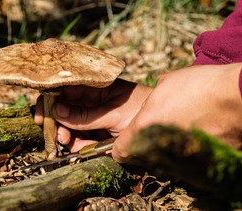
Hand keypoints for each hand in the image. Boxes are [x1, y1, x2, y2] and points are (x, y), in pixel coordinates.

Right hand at [34, 78, 151, 151]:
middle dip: (57, 121)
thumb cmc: (145, 113)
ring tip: (69, 142)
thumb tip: (57, 111)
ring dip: (66, 135)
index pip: (65, 88)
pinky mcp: (97, 133)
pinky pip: (80, 138)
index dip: (51, 99)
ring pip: (69, 125)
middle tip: (57, 134)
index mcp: (95, 87)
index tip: (42, 114)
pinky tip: (80, 148)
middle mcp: (91, 100)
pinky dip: (77, 145)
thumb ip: (85, 115)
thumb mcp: (114, 114)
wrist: (168, 129)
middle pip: (64, 108)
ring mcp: (94, 117)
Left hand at [113, 63, 241, 162]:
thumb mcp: (165, 84)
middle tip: (156, 131)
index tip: (125, 141)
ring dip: (166, 148)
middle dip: (145, 146)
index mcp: (142, 127)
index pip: (119, 152)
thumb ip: (150, 100)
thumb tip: (151, 104)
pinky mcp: (200, 164)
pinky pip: (185, 159)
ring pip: (164, 159)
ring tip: (179, 129)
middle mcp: (157, 147)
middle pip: (142, 157)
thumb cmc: (199, 86)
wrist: (237, 97)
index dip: (120, 147)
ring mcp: (178, 158)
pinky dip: (187, 150)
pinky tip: (197, 134)